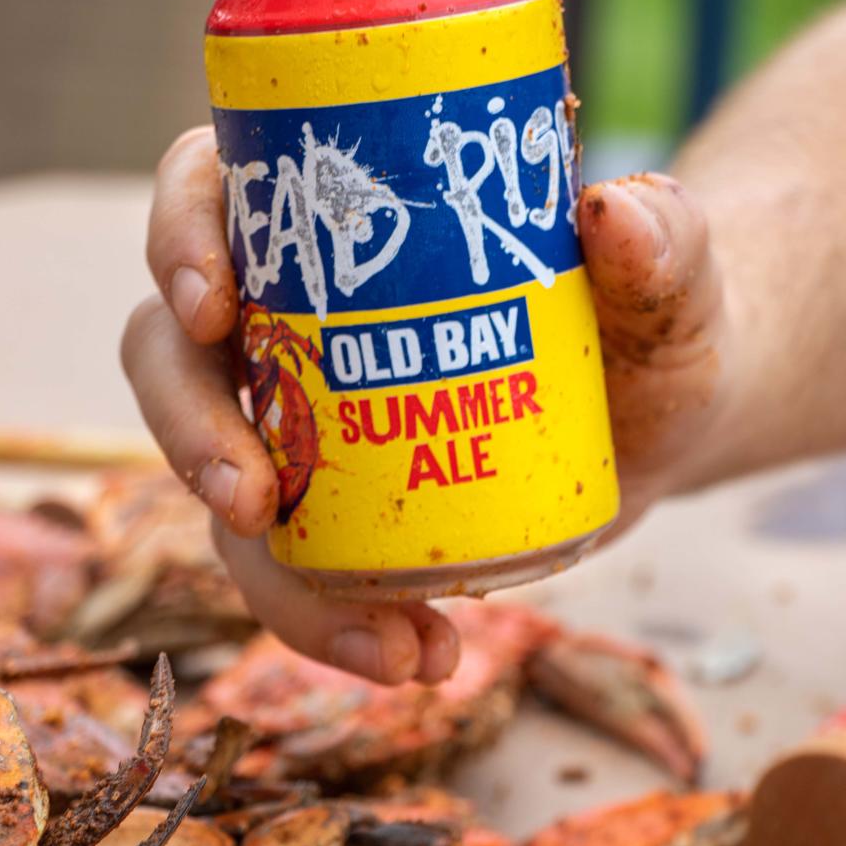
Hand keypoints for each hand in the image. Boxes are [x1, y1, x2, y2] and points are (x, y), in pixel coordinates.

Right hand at [123, 133, 724, 683]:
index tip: (212, 307)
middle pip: (174, 350)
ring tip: (380, 639)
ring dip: (270, 572)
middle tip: (251, 500)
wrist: (659, 425)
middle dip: (190, 430)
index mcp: (337, 219)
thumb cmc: (647, 325)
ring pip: (219, 480)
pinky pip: (289, 567)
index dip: (179, 235)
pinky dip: (333, 622)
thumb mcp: (670, 285)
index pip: (216, 190)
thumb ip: (664, 243)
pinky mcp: (332, 507)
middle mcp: (294, 314)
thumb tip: (612, 210)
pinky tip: (420, 655)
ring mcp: (303, 417)